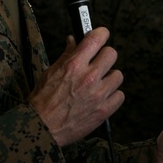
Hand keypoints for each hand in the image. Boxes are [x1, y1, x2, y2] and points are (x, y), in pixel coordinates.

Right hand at [29, 27, 123, 145]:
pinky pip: (120, 95)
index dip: (101, 34)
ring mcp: (98, 94)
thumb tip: (74, 40)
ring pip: (118, 75)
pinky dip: (112, 96)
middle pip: (112, 54)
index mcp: (74, 65)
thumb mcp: (50, 72)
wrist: (42, 128)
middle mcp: (89, 77)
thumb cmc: (42, 101)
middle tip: (98, 63)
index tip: (101, 35)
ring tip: (98, 84)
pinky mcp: (104, 110)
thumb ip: (66, 55)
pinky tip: (101, 98)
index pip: (96, 38)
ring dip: (109, 78)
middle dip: (105, 56)